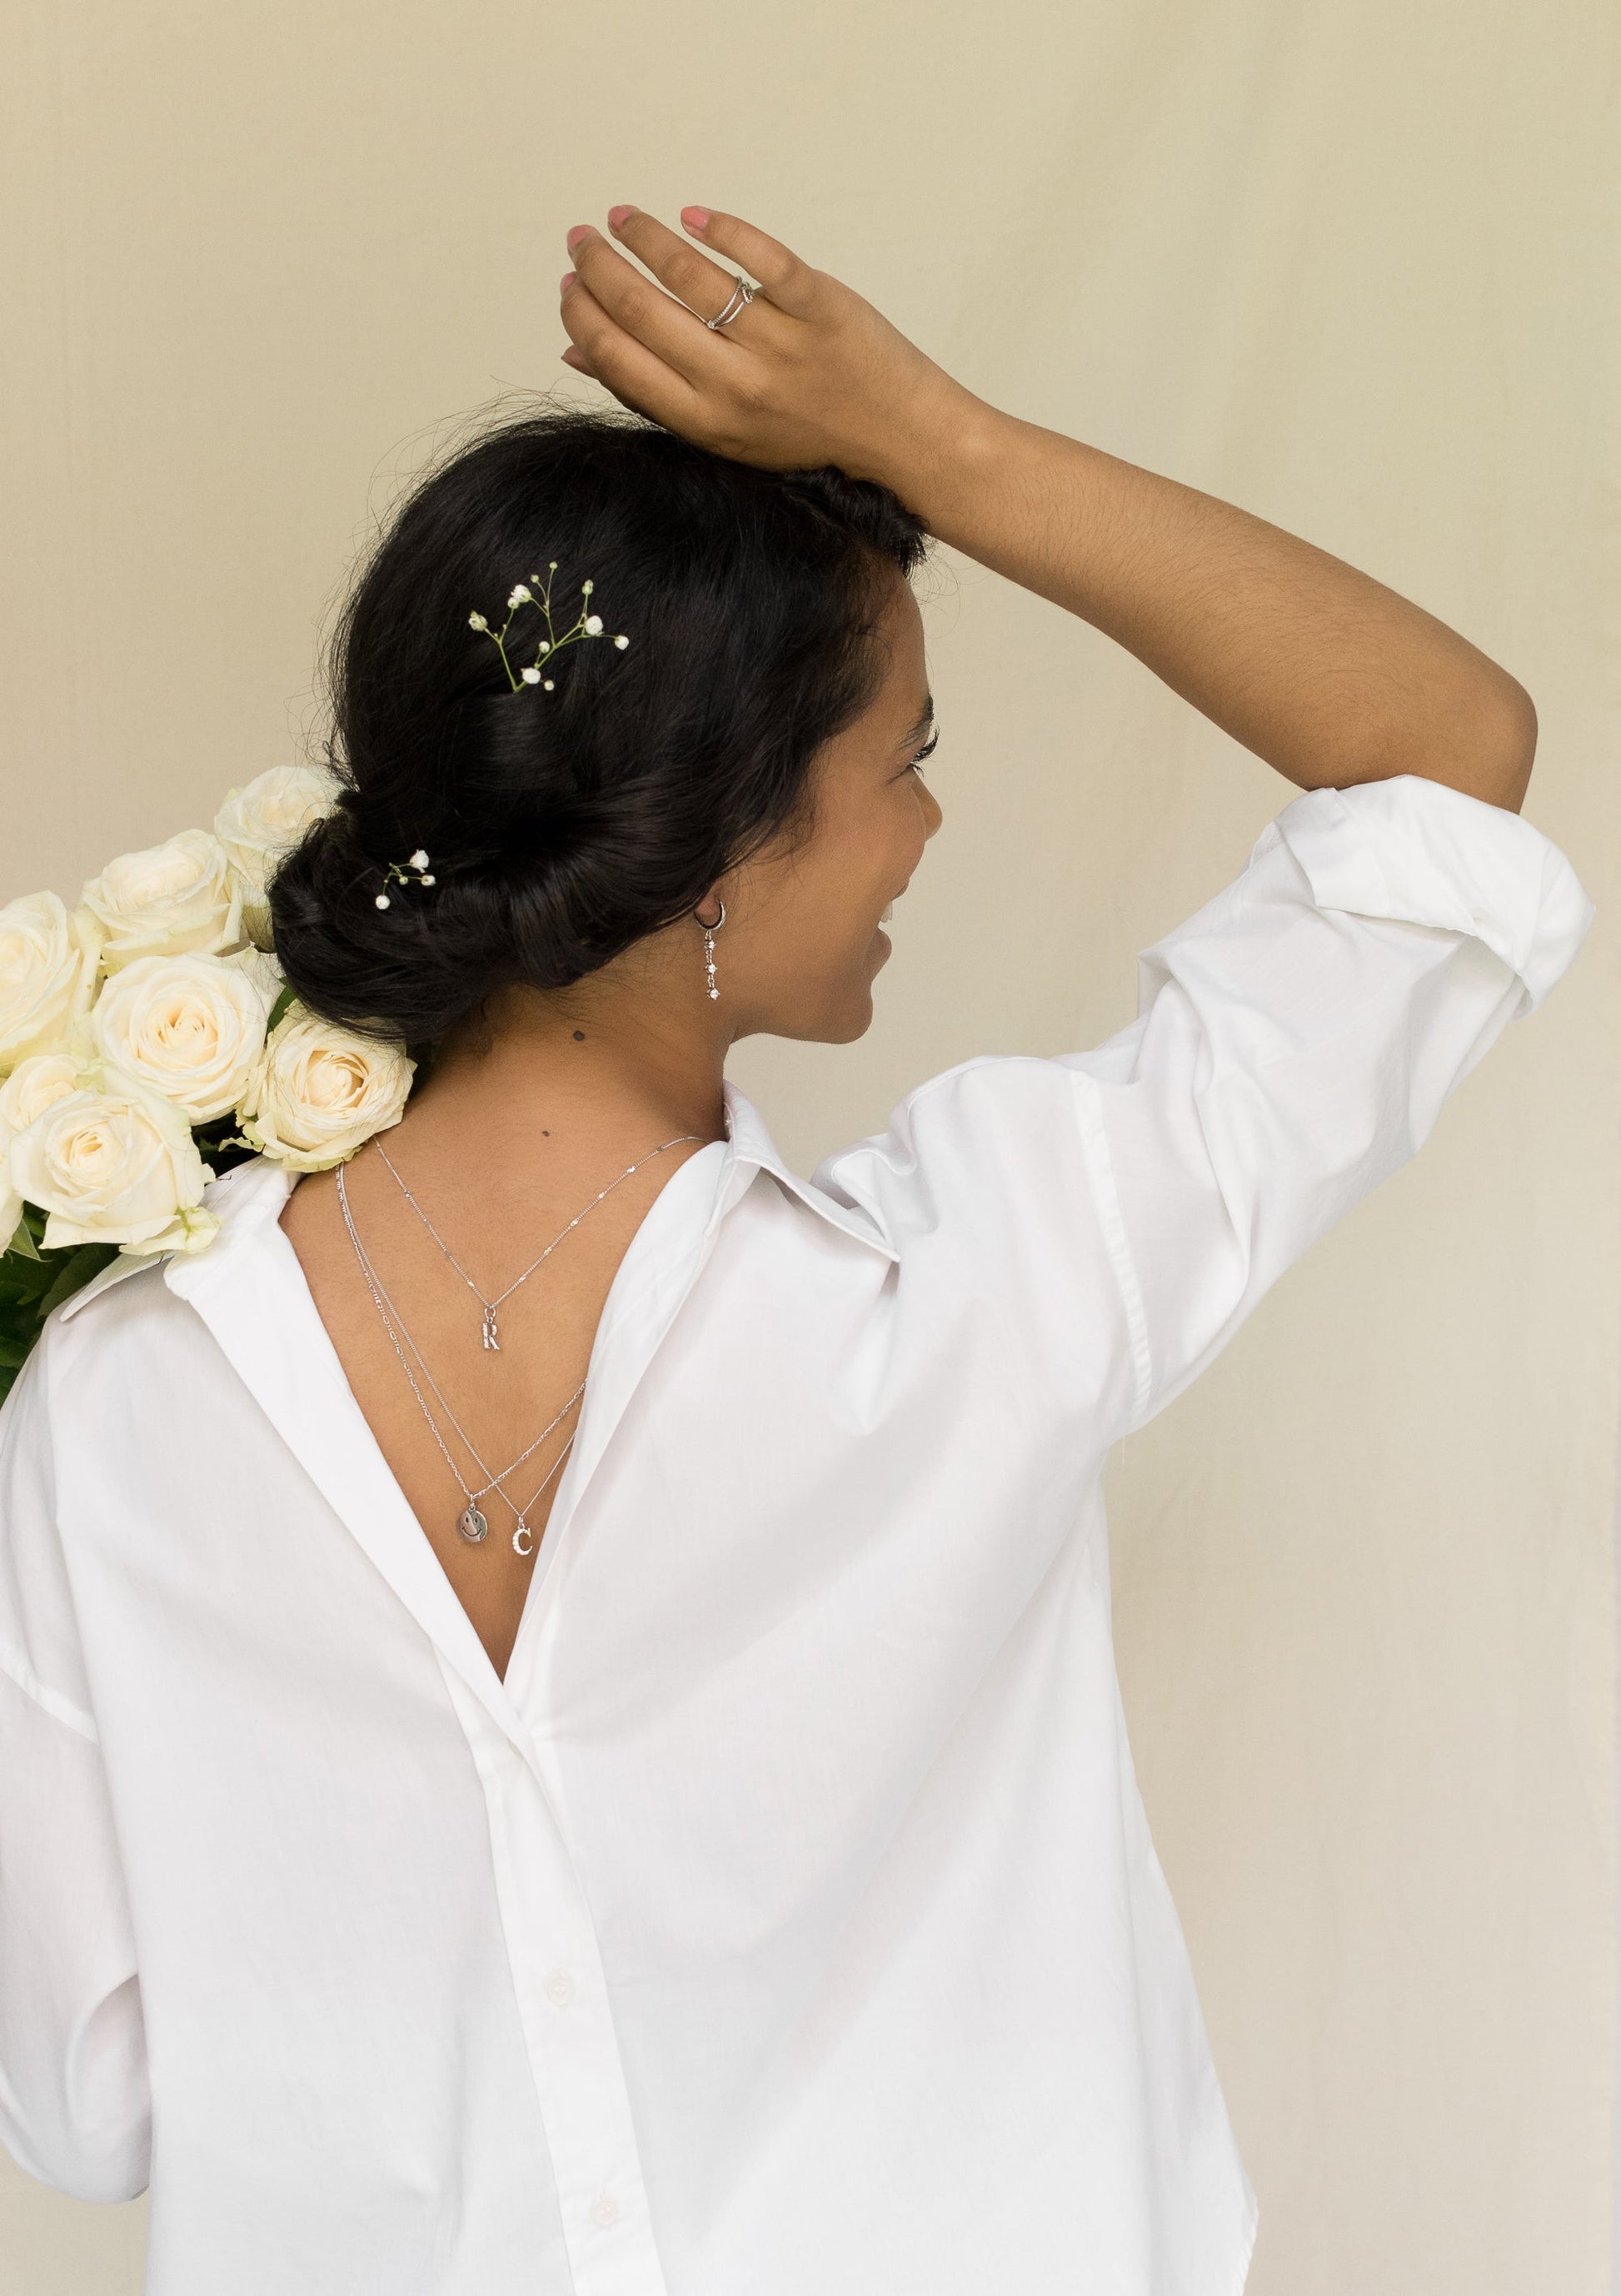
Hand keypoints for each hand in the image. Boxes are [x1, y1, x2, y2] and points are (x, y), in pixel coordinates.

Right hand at [557, 206, 980, 497]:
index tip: (567, 284)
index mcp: (706, 422)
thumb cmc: (807, 435)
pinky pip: (762, 257)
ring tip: (624, 217)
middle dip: (600, 268)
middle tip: (581, 238)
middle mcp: (737, 386)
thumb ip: (656, 395)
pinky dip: (722, 229)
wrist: (902, 439)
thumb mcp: (726, 433)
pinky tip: (692, 214)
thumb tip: (576, 355)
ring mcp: (780, 344)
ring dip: (646, 238)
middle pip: (643, 313)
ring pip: (692, 277)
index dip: (582, 316)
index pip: (619, 361)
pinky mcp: (821, 305)